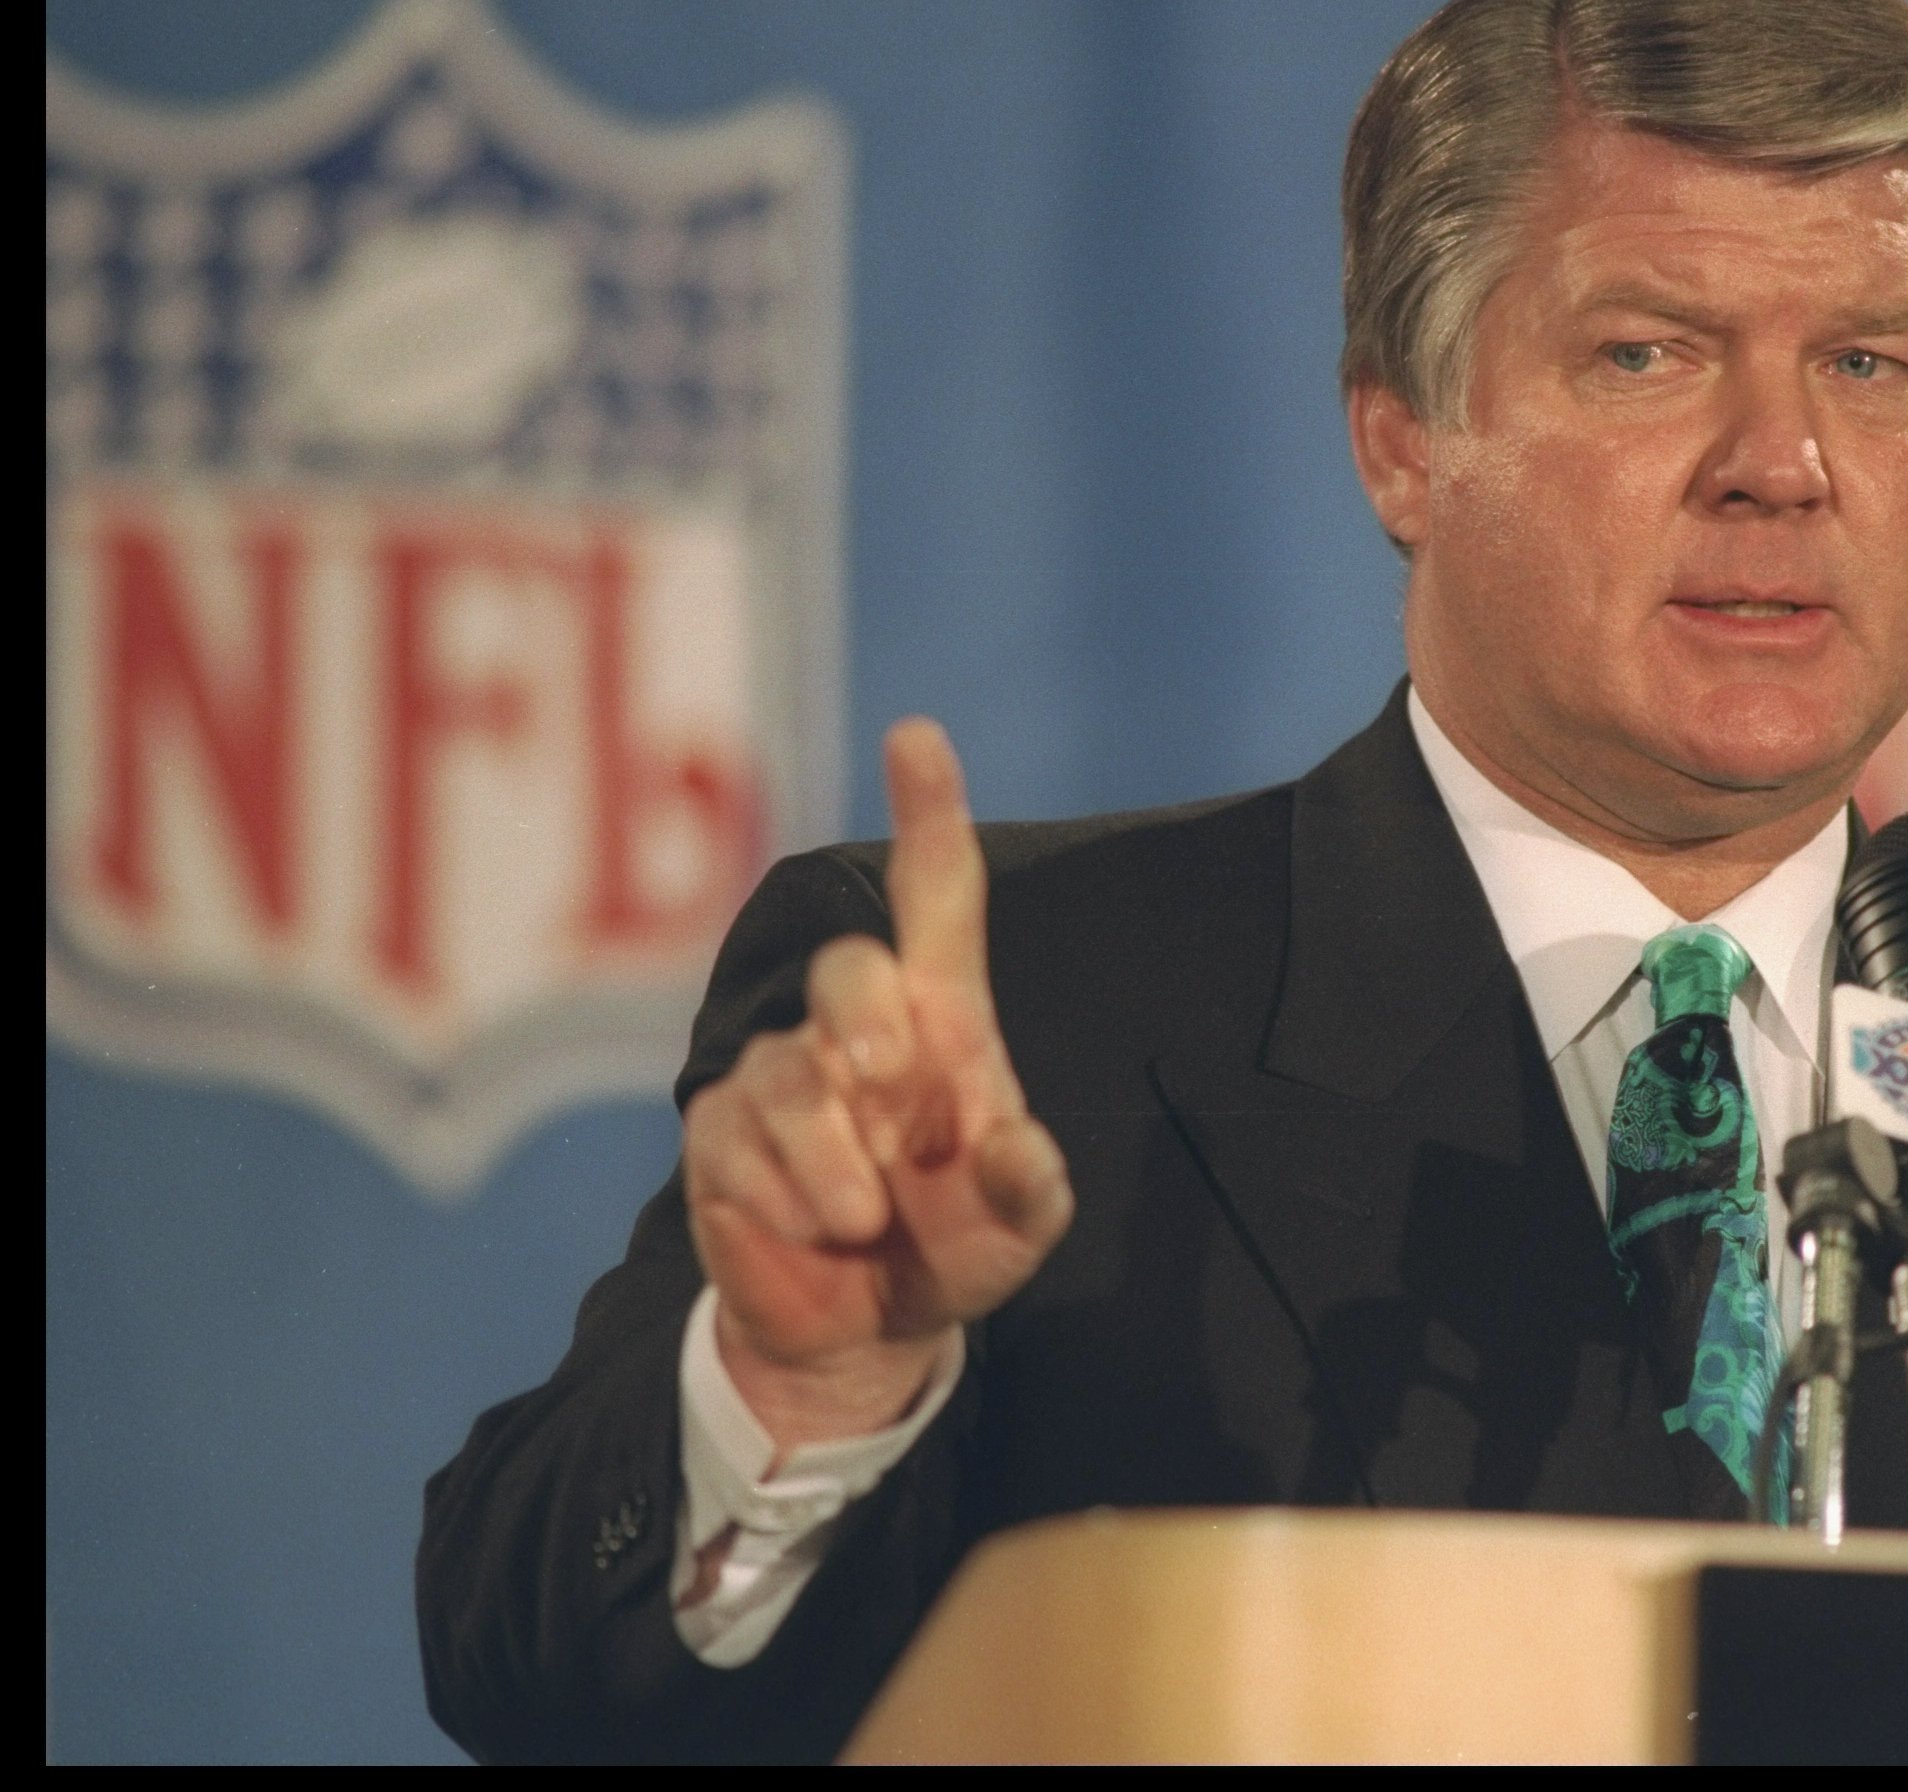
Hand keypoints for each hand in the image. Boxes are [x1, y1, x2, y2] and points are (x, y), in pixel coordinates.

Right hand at [681, 718, 1073, 1450]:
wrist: (862, 1329)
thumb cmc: (952, 1244)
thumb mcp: (1018, 1230)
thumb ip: (1032, 1190)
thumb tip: (1019, 1149)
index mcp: (942, 1018)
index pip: (934, 897)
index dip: (927, 814)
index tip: (917, 737)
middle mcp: (856, 1025)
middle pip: (849, 967)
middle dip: (872, 1031)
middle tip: (903, 1107)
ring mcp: (779, 1069)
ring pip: (793, 1076)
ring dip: (838, 1165)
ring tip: (865, 1216)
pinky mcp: (718, 1128)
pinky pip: (740, 1143)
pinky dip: (792, 1200)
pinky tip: (815, 1229)